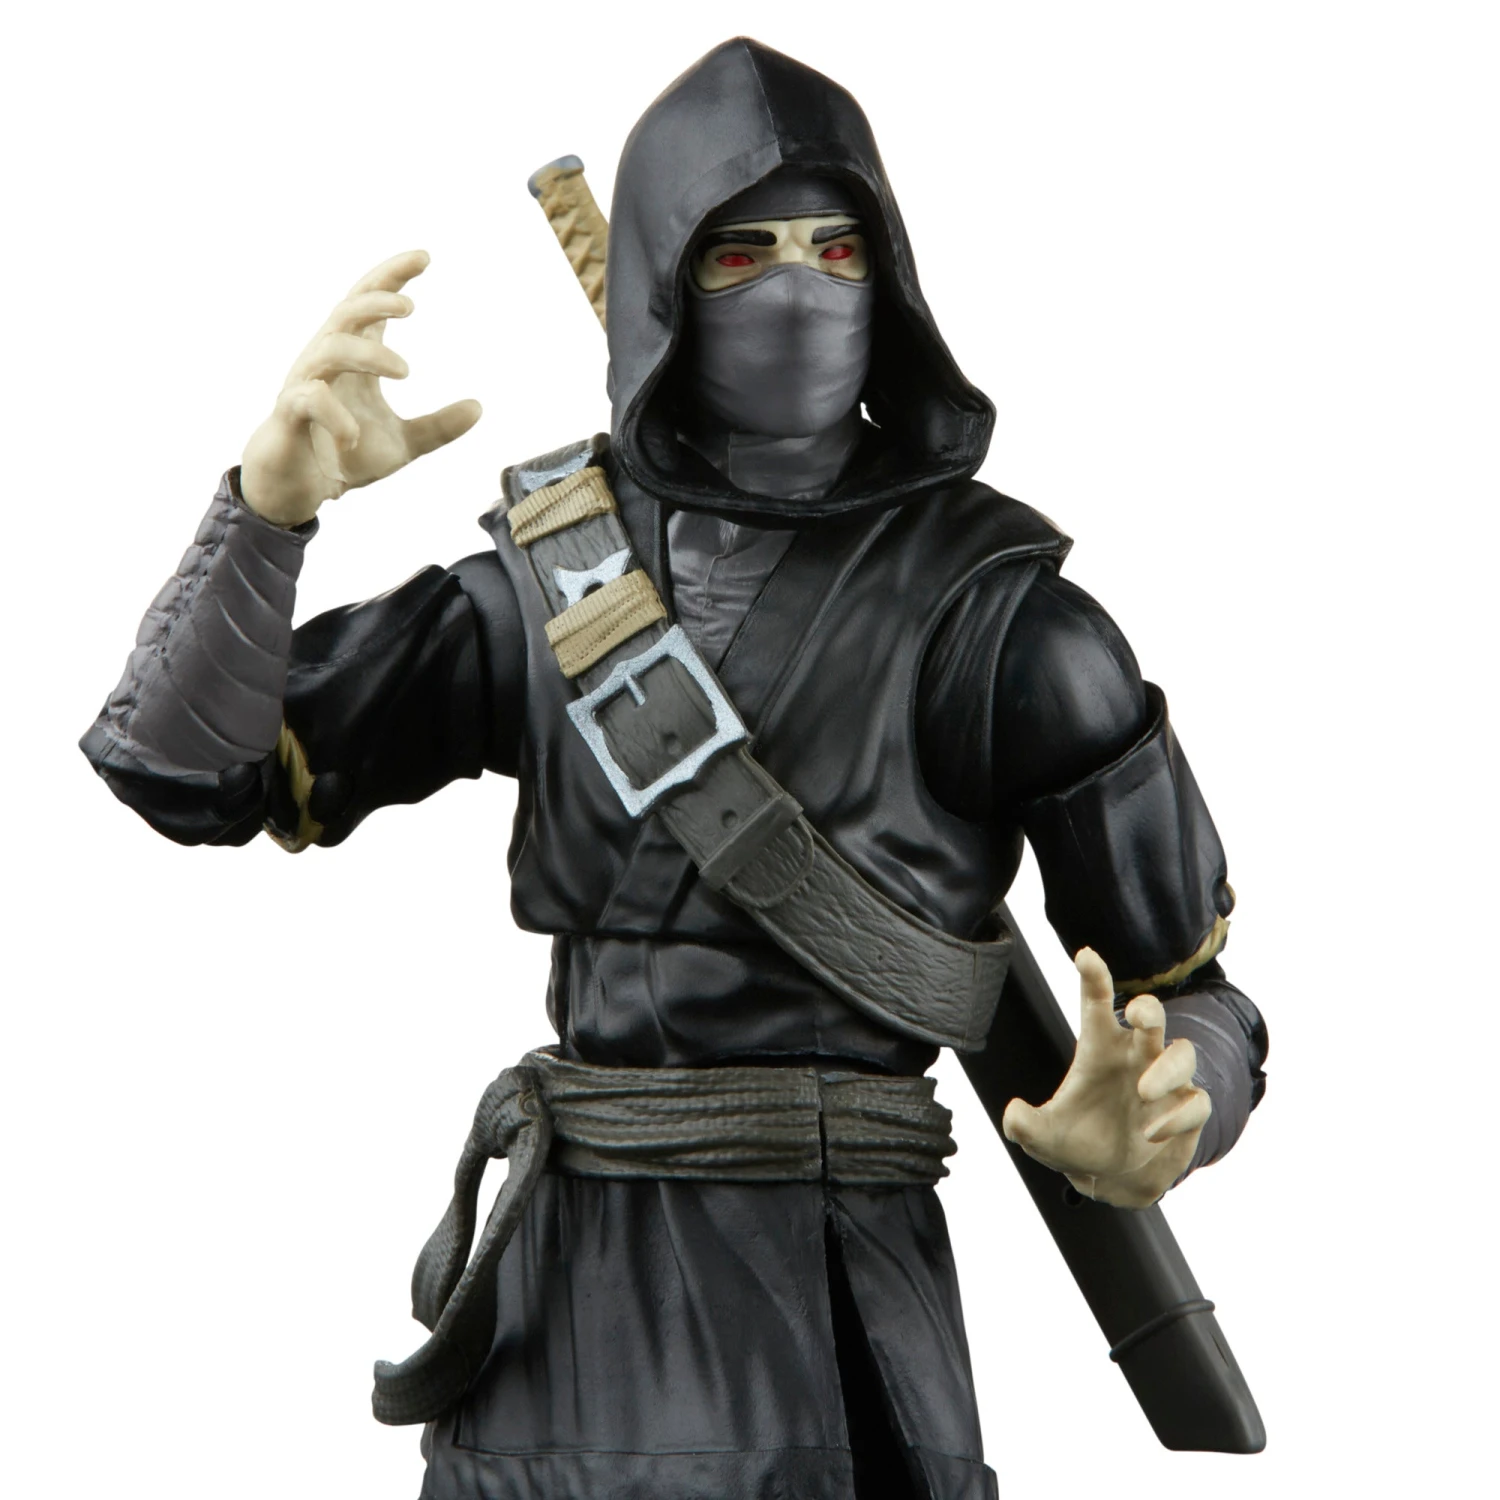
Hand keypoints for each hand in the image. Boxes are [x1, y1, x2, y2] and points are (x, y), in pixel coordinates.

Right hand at [240, 250, 481, 525]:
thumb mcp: (403, 444)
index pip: (369, 304)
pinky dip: (334, 414)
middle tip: (412, 307)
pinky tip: (354, 436)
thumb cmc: (344, 454)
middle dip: (377, 300)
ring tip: (406, 370)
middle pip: (347, 311)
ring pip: (330, 348)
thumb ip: (438, 426)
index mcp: (353, 358)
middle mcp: (326, 360)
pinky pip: (308, 398)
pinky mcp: (288, 413)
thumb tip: (480, 407)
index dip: (391, 276)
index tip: (425, 257)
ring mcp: (305, 383)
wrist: (301, 488)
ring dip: (369, 354)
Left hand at [1002, 947, 1209, 1208]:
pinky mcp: (1186, 1111)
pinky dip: (1178, 1115)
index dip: (1094, 978)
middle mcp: (1135, 1058)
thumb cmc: (1076, 1142)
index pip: (1096, 1005)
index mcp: (1098, 1050)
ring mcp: (1165, 1083)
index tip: (1084, 955)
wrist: (1111, 1179)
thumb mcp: (1043, 1138)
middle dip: (1148, 1010)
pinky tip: (1152, 1131)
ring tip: (1143, 1091)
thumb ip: (1025, 1126)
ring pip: (1183, 1054)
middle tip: (1136, 1014)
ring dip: (1167, 1069)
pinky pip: (1196, 1102)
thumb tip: (1013, 1115)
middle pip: (1150, 1017)